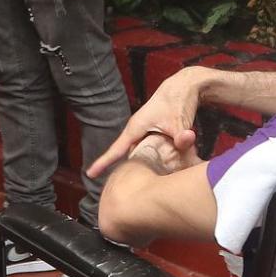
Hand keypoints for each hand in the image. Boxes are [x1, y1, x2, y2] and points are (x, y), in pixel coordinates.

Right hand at [88, 68, 203, 178]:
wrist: (185, 88)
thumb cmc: (177, 101)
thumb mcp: (179, 121)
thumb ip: (182, 136)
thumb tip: (186, 141)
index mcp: (136, 128)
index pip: (116, 149)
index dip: (103, 162)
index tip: (90, 174)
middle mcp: (137, 131)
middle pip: (127, 155)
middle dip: (124, 170)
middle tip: (124, 188)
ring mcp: (145, 133)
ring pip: (139, 154)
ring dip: (140, 166)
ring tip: (139, 182)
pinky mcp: (154, 135)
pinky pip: (148, 151)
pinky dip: (152, 160)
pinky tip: (161, 169)